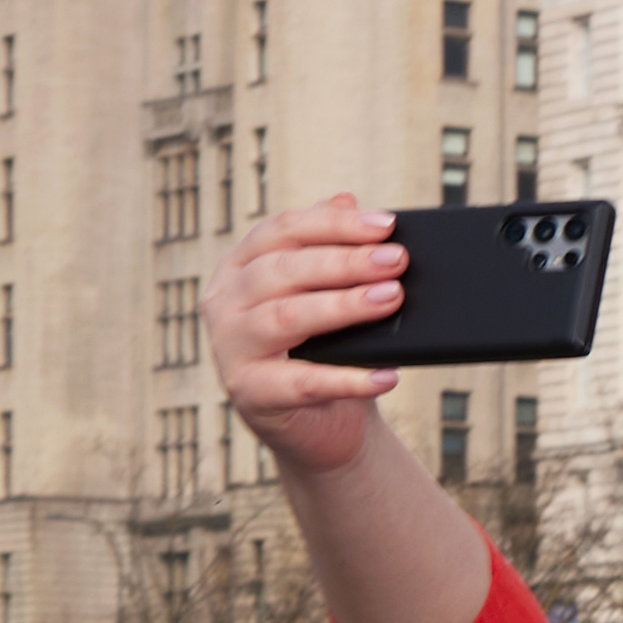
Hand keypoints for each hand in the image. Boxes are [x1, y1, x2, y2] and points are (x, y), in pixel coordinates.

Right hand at [207, 195, 406, 469]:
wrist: (319, 424)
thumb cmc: (322, 348)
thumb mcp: (325, 292)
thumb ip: (329, 247)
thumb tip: (347, 198)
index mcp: (240, 266)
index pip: (282, 230)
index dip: (334, 223)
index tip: (386, 225)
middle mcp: (225, 302)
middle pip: (283, 270)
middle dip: (344, 262)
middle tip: (396, 261)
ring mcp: (230, 349)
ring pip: (285, 318)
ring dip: (342, 307)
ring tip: (390, 300)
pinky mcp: (250, 394)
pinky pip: (302, 382)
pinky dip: (349, 378)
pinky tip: (387, 374)